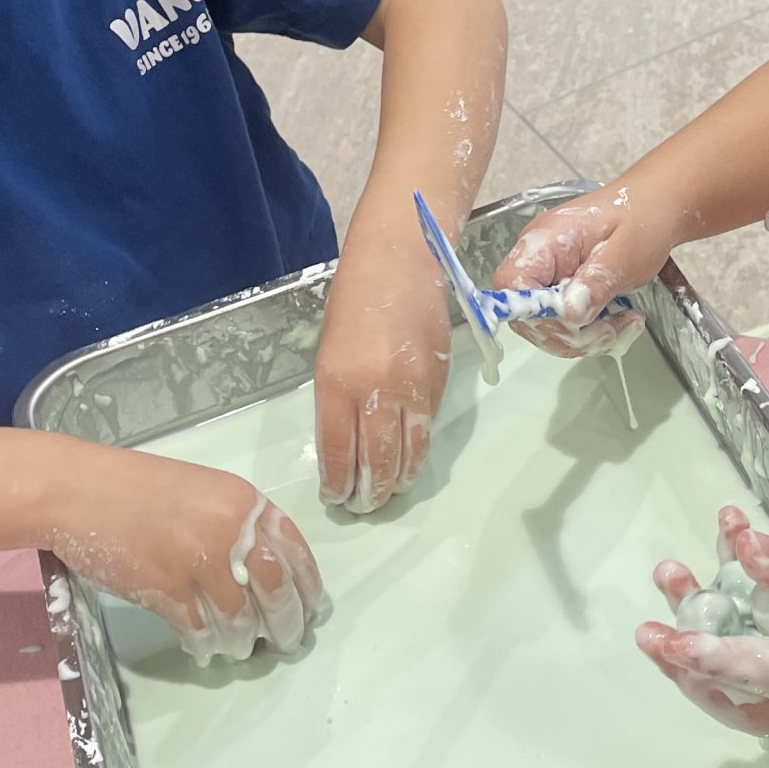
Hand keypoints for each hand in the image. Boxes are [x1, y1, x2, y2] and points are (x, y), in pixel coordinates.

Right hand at [44, 439, 320, 658]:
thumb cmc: (138, 489)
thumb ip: (239, 524)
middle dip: (286, 624)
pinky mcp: (165, 589)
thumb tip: (269, 573)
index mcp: (244, 502)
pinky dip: (205, 645)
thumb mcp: (204, 491)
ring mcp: (197, 562)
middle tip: (285, 641)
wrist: (79, 490)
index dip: (308, 586)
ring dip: (241, 641)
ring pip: (240, 619)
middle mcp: (229, 530)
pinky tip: (202, 647)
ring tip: (236, 647)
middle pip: (277, 591)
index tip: (311, 608)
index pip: (296, 551)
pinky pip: (199, 631)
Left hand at [315, 231, 452, 511]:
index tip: (336, 497)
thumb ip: (336, 399)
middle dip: (369, 492)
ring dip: (398, 479)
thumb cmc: (353, 301)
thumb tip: (345, 444)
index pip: (338, 450)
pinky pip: (427, 427)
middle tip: (364, 506)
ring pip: (409, 451)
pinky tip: (410, 460)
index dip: (338, 482)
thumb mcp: (329, 352)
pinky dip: (418, 450)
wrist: (400, 261)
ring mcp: (412, 386)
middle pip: (375, 460)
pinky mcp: (439, 381)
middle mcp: (375, 389)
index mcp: (337, 381)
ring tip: (389, 492)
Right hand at [491, 181, 674, 359]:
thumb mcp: (625, 251)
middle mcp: (538, 261)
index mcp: (545, 241)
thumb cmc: (642, 218)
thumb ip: (596, 281)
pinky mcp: (564, 293)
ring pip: (548, 330)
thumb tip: (570, 313)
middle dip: (570, 335)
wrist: (655, 207)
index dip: (536, 313)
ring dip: (587, 339)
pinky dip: (592, 335)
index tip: (576, 322)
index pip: (512, 285)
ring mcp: (549, 279)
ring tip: (625, 324)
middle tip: (610, 331)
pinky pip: (566, 328)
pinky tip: (621, 323)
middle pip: (528, 317)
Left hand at [639, 507, 768, 737]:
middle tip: (649, 630)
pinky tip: (713, 562)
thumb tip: (741, 550)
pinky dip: (729, 618)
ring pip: (738, 680)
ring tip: (672, 575)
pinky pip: (753, 656)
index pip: (768, 677)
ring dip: (701, 632)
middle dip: (690, 661)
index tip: (670, 641)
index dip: (715, 657)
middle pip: (739, 697)